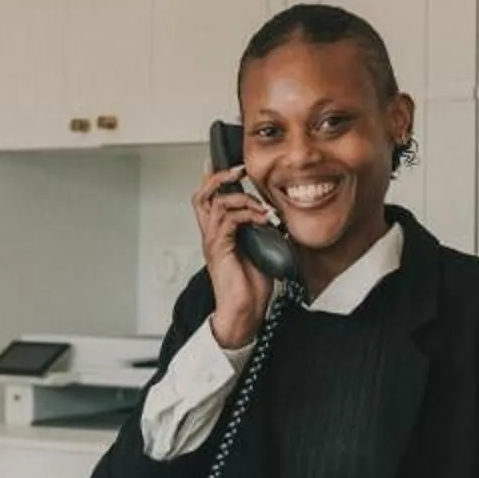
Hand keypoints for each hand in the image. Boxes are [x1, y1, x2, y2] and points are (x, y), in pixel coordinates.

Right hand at [194, 160, 274, 349]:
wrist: (244, 311)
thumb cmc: (250, 287)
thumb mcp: (261, 250)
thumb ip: (262, 231)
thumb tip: (277, 217)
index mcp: (220, 234)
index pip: (209, 199)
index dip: (215, 178)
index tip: (232, 165)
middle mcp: (212, 235)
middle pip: (201, 195)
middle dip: (219, 177)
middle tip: (239, 171)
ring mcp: (213, 241)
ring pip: (216, 203)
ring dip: (242, 199)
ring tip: (261, 207)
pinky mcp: (219, 249)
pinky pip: (227, 220)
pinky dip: (246, 214)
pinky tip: (262, 219)